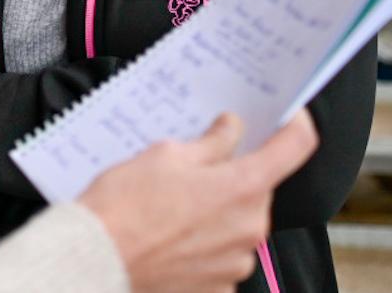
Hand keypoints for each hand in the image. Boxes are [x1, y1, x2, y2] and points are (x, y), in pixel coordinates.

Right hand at [79, 111, 318, 292]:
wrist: (96, 259)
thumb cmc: (126, 204)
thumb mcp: (167, 155)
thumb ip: (211, 143)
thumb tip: (232, 131)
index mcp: (244, 188)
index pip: (294, 148)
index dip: (295, 125)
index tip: (288, 116)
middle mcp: (250, 228)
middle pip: (258, 189)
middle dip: (235, 175)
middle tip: (195, 168)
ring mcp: (236, 263)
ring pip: (240, 224)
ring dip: (219, 212)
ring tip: (174, 208)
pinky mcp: (218, 288)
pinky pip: (223, 256)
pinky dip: (205, 245)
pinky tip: (172, 238)